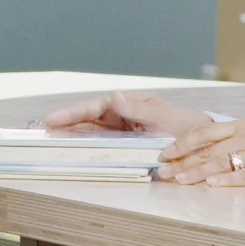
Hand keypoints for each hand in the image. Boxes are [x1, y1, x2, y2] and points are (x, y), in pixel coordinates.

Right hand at [38, 90, 209, 136]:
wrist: (203, 142)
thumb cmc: (184, 126)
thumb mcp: (162, 117)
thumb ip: (137, 109)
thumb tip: (112, 96)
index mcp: (128, 103)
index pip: (94, 107)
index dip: (72, 113)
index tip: (52, 119)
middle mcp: (122, 114)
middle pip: (87, 118)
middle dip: (65, 122)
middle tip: (42, 130)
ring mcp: (122, 129)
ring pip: (91, 131)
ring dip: (72, 134)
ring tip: (49, 139)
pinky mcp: (126, 143)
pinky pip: (102, 143)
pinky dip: (86, 145)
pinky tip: (72, 149)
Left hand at [156, 118, 244, 186]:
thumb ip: (236, 138)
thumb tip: (206, 148)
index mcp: (244, 126)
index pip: (206, 132)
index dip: (183, 143)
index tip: (165, 153)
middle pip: (209, 150)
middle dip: (182, 162)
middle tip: (162, 173)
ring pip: (222, 162)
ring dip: (197, 172)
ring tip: (179, 181)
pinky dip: (227, 180)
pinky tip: (212, 185)